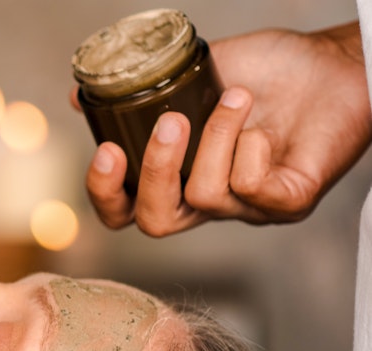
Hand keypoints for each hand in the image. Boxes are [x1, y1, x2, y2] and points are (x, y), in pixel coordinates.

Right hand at [82, 22, 371, 235]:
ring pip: (204, 195)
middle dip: (155, 172)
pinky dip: (251, 148)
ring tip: (238, 97)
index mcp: (178, 178)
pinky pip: (250, 188)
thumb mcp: (195, 74)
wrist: (336, 63)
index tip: (106, 151)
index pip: (124, 210)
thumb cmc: (271, 72)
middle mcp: (208, 202)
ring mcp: (248, 208)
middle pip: (156, 223)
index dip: (104, 192)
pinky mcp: (287, 203)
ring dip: (216, 136)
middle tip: (170, 124)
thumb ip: (143, 89)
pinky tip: (265, 126)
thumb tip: (78, 98)